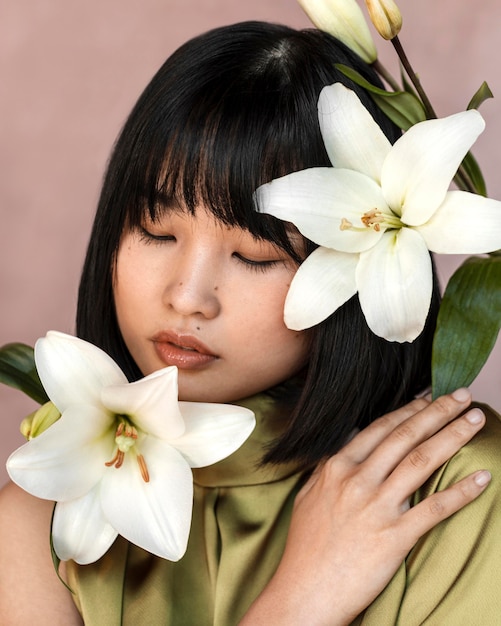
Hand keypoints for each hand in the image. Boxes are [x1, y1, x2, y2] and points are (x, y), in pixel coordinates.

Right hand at [242, 389, 489, 624]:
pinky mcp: (394, 537)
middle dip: (438, 411)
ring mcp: (377, 507)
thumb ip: (331, 466)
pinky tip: (481, 479)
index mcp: (337, 467)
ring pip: (422, 462)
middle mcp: (357, 480)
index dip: (410, 409)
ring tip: (475, 419)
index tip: (430, 395)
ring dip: (453, 436)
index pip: (381, 427)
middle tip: (462, 396)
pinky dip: (461, 492)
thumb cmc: (306, 546)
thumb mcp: (310, 495)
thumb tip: (351, 440)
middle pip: (406, 436)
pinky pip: (434, 509)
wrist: (305, 592)